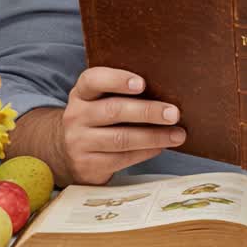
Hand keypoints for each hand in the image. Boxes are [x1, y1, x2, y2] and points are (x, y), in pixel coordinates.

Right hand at [60, 67, 185, 184]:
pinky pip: (121, 158)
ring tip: (177, 135)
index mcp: (81, 93)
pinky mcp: (87, 165)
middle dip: (147, 111)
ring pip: (120, 138)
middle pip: (113, 110)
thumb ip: (123, 94)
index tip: (142, 83)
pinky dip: (145, 152)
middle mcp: (76, 116)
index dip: (117, 80)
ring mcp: (79, 142)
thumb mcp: (99, 101)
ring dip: (153, 136)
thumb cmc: (97, 120)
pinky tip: (161, 147)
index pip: (93, 80)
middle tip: (174, 113)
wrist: (69, 154)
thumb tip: (167, 94)